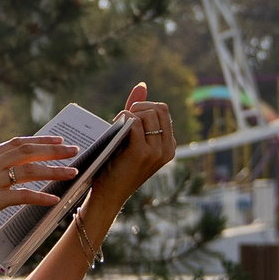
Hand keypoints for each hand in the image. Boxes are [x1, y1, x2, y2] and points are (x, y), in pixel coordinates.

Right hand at [0, 135, 79, 245]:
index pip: (16, 143)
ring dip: (53, 171)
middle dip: (53, 150)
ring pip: (28, 171)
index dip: (40, 140)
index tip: (58, 138)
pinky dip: (40, 196)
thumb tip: (8, 173)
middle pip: (27, 152)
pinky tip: (54, 199)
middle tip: (74, 150)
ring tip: (72, 173)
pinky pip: (22, 196)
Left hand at [105, 83, 176, 198]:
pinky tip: (114, 127)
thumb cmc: (118, 164)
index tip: (129, 118)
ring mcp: (157, 152)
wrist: (109, 194)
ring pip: (148, 114)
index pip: (163, 110)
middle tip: (122, 119)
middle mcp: (168, 149)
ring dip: (129, 114)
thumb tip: (142, 85)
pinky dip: (123, 120)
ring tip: (117, 125)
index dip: (144, 108)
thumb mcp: (132, 136)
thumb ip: (138, 112)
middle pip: (159, 108)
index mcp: (170, 145)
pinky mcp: (142, 153)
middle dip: (138, 107)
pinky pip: (135, 123)